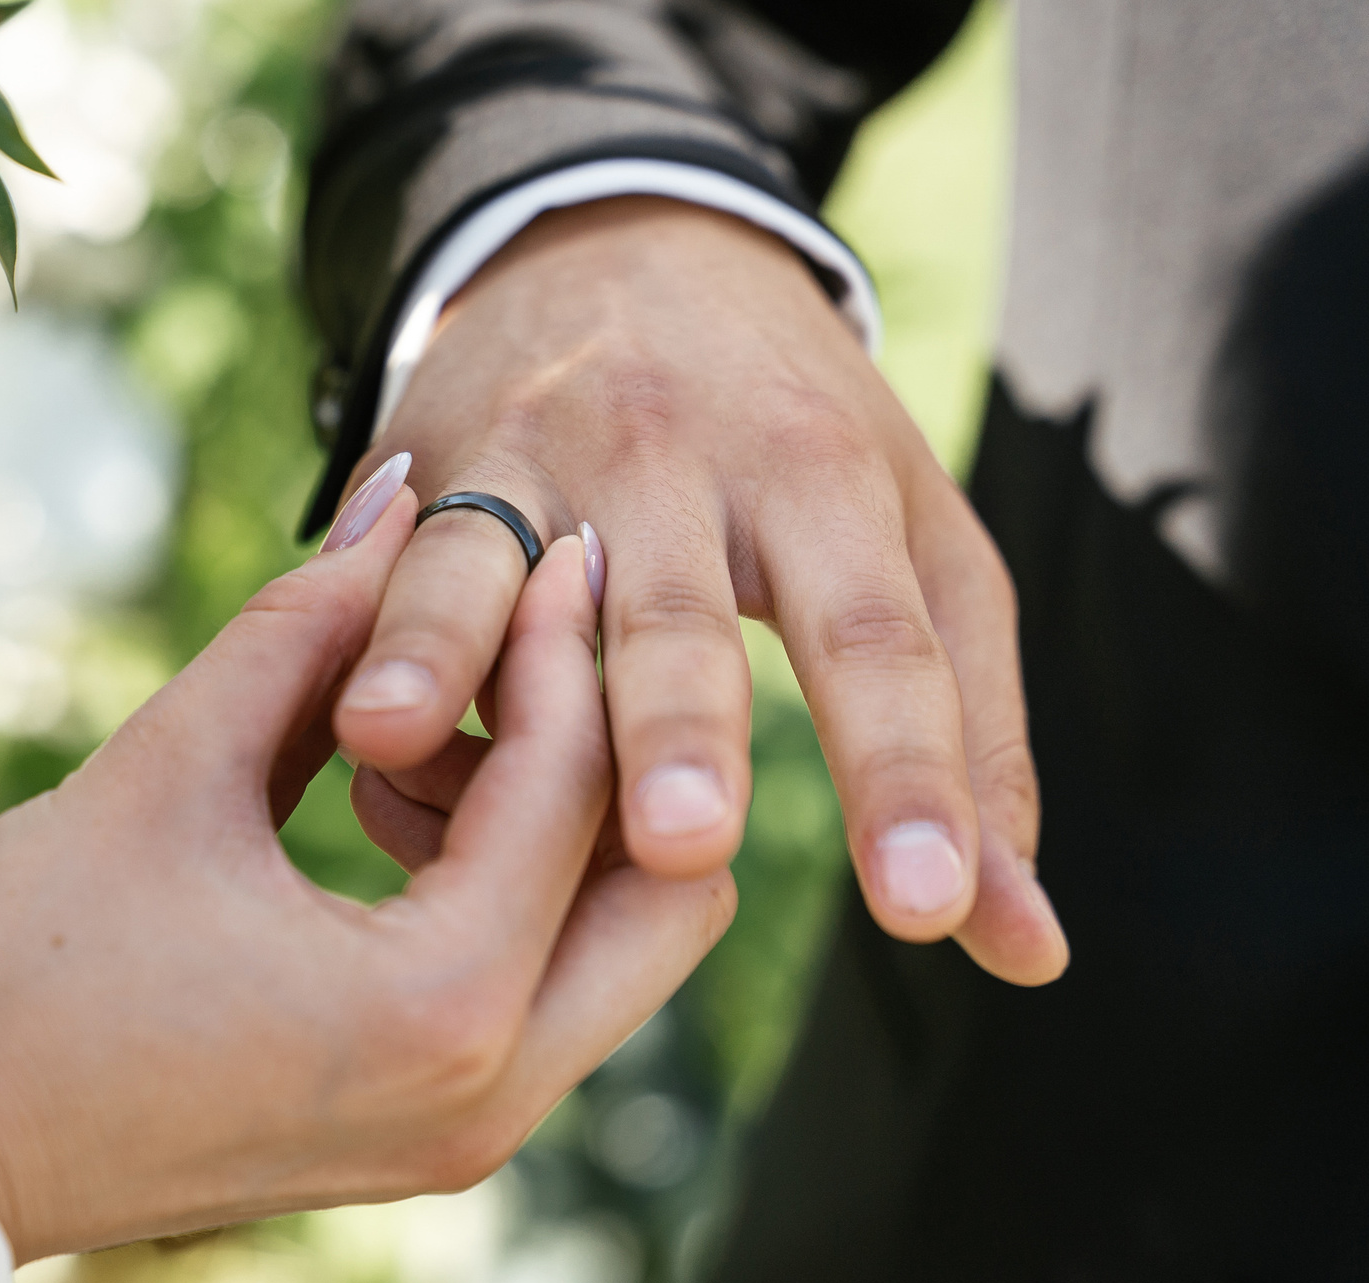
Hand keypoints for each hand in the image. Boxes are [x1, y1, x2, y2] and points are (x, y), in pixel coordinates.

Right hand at [0, 488, 735, 1261]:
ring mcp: (461, 1136)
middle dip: (620, 747)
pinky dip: (517, 888)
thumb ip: (304, 630)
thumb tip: (402, 501)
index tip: (547, 535)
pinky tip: (409, 792)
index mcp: (437, 1011)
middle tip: (544, 627)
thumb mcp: (163, 774)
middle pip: (669, 899)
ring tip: (454, 707)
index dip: (559, 641)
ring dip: (573, 822)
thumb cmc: (4, 971)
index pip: (571, 789)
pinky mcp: (421, 1138)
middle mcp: (486, 1099)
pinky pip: (537, 992)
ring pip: (616, 952)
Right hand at [329, 197, 1066, 984]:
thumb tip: (1027, 954)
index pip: (881, 644)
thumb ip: (972, 741)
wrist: (630, 241)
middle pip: (682, 613)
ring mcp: (541, 453)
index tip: (927, 911)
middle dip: (677, 726)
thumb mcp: (916, 547)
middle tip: (684, 841)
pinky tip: (342, 720)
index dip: (906, 776)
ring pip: (495, 565)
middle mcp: (684, 458)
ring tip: (398, 742)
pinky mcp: (431, 457)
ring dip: (449, 653)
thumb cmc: (797, 440)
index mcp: (830, 482)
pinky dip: (366, 634)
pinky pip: (391, 560)